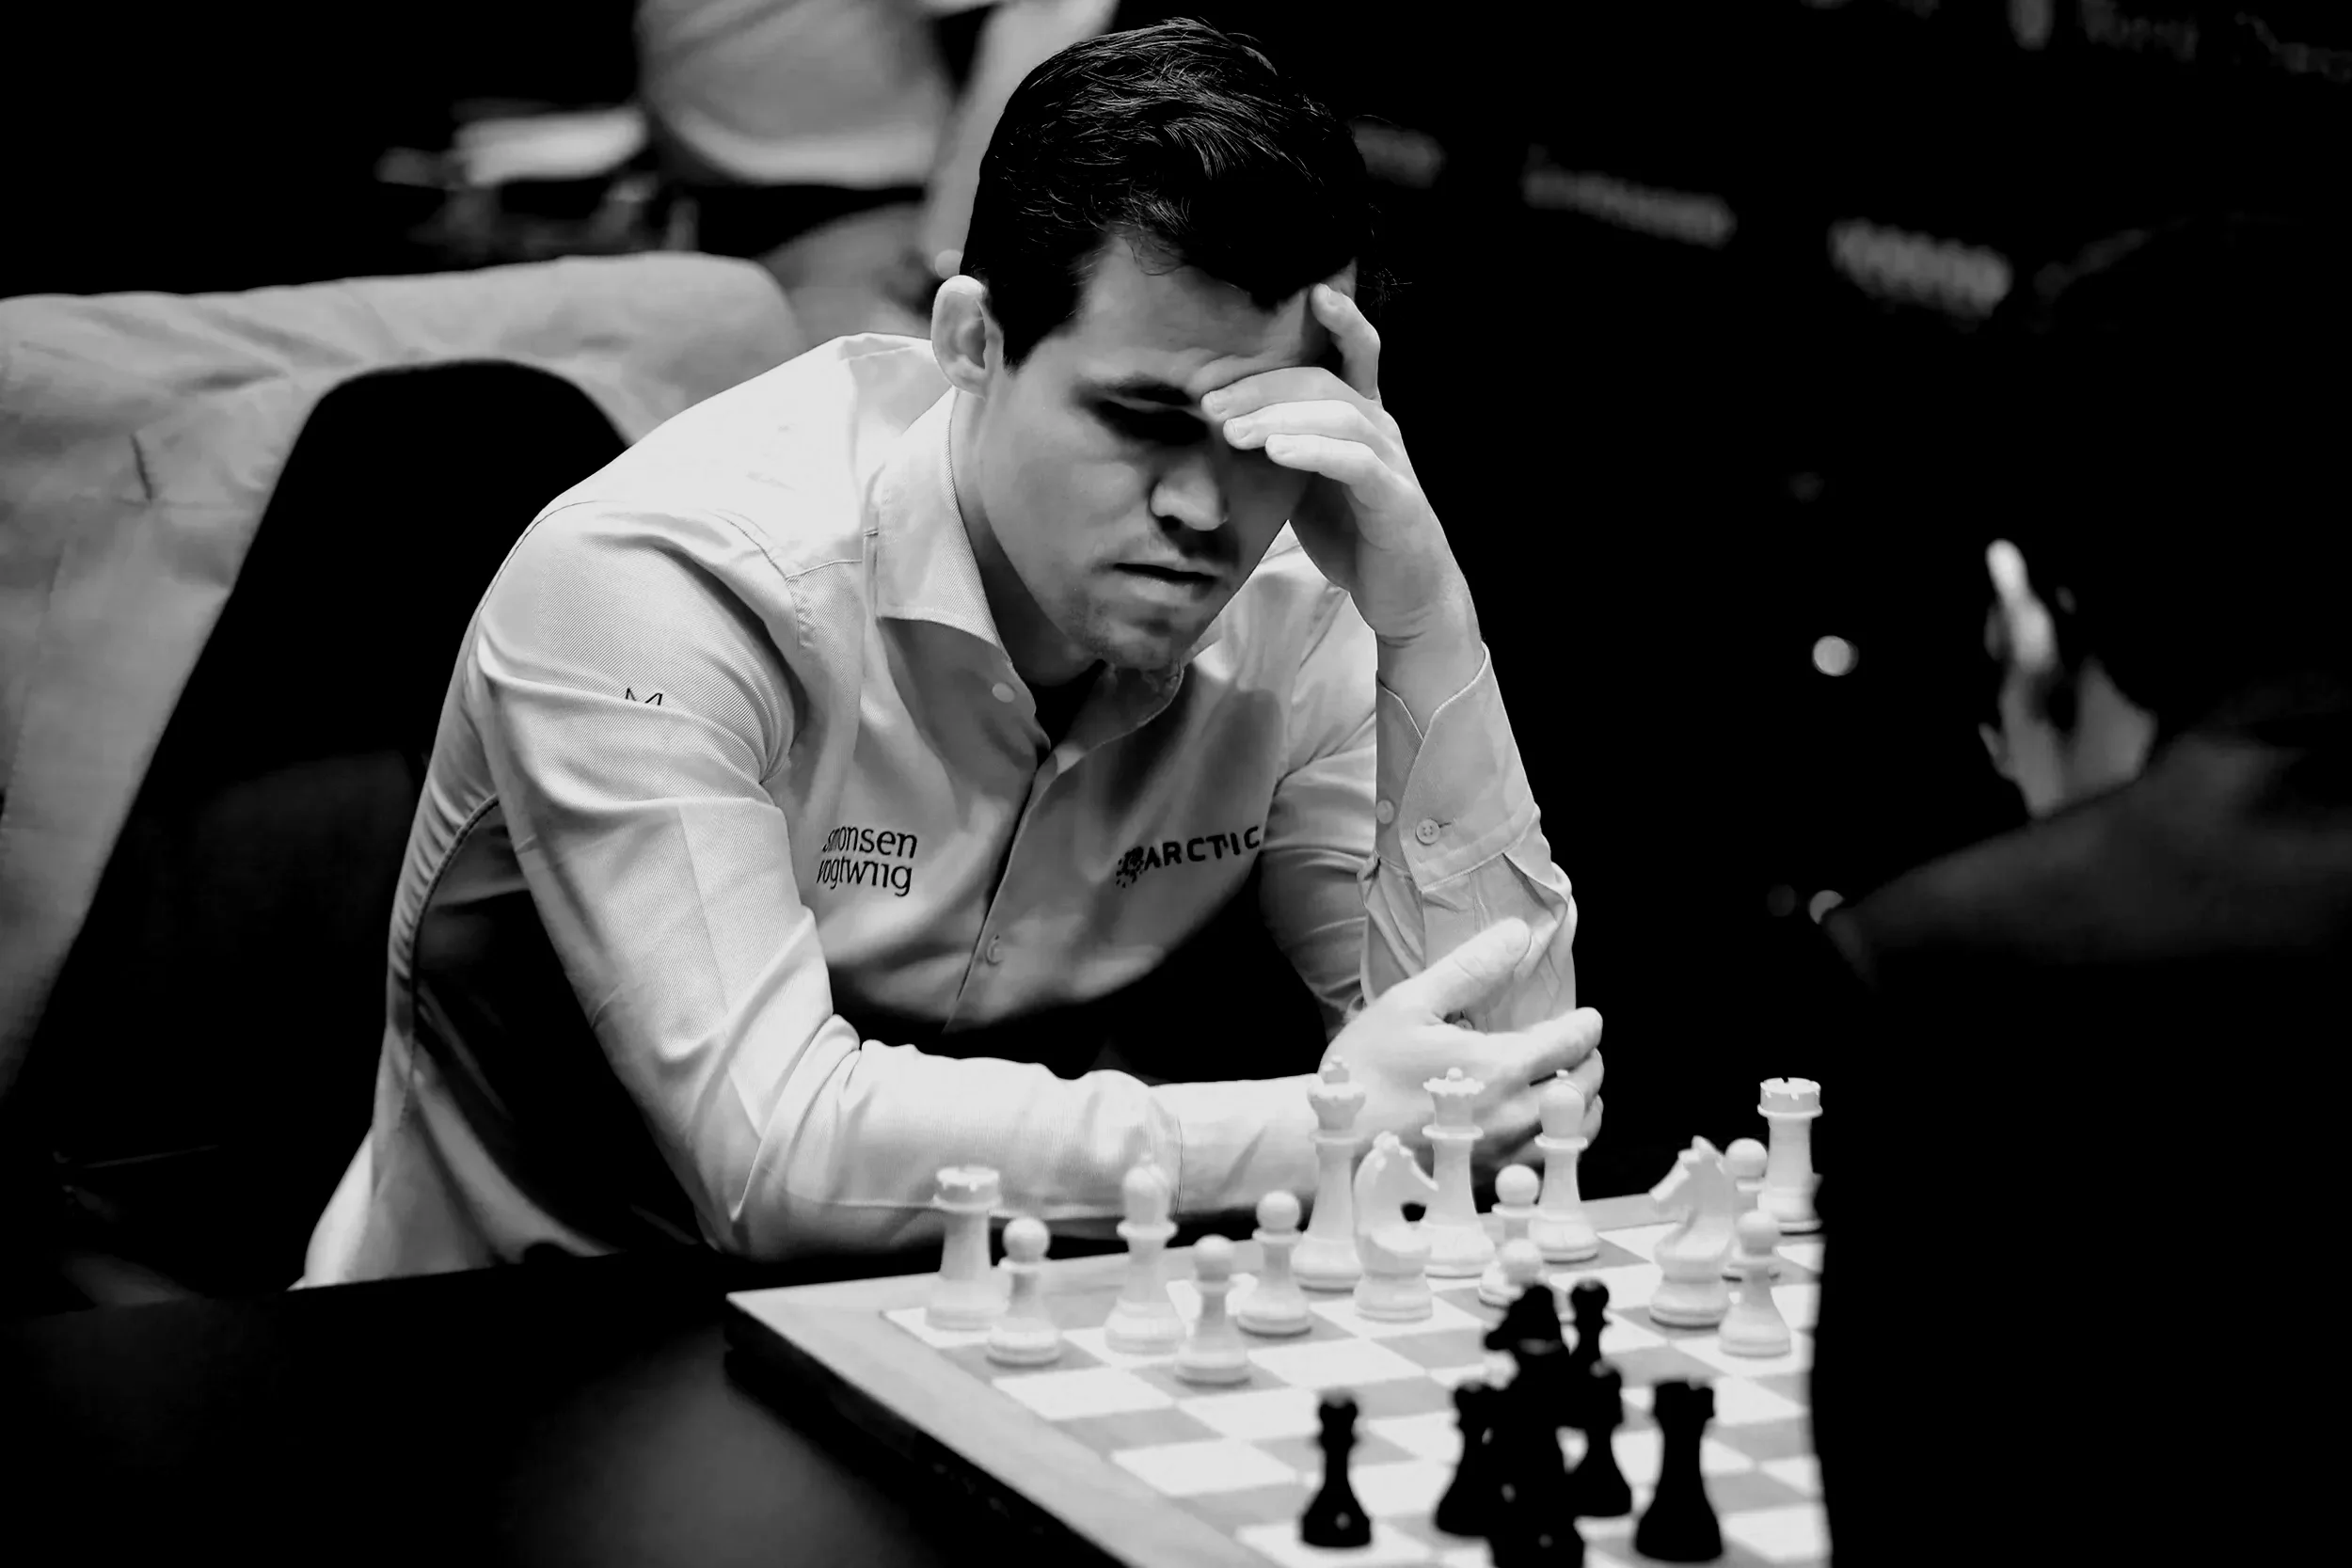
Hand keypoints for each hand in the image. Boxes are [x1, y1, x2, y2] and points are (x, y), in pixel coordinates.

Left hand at [1206, 281, 1470, 647]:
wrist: (1404, 595)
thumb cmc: (1352, 534)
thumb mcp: (1304, 482)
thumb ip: (1277, 446)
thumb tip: (1218, 423)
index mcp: (1361, 416)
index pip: (1354, 353)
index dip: (1339, 320)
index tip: (1310, 292)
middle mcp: (1382, 428)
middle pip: (1326, 382)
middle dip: (1264, 387)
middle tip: (1211, 403)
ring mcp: (1393, 461)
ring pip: (1339, 415)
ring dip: (1279, 419)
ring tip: (1233, 432)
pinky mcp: (1396, 498)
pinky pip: (1355, 463)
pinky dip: (1314, 451)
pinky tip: (1278, 452)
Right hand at [1323, 918, 1605, 1184]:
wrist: (1329, 1142)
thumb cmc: (1365, 1069)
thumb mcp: (1410, 1003)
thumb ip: (1470, 967)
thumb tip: (1518, 933)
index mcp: (1499, 1066)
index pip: (1574, 1042)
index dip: (1587, 1025)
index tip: (1587, 1018)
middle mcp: (1514, 1115)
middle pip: (1585, 1089)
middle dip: (1589, 1063)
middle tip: (1578, 1050)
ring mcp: (1505, 1155)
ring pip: (1575, 1133)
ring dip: (1581, 1106)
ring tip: (1567, 1088)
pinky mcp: (1492, 1182)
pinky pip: (1549, 1163)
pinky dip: (1558, 1141)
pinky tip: (1539, 1126)